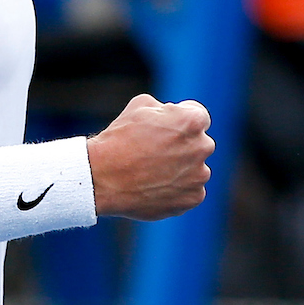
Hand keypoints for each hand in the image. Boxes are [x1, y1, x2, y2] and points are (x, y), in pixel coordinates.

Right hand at [87, 95, 214, 220]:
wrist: (102, 176)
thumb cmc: (119, 138)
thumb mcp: (140, 106)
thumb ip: (166, 108)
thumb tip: (174, 114)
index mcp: (192, 121)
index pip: (199, 117)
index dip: (180, 120)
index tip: (166, 129)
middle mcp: (202, 147)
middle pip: (199, 144)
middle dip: (183, 146)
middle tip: (156, 153)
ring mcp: (199, 175)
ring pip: (195, 169)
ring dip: (181, 169)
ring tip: (152, 172)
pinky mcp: (193, 198)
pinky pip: (190, 191)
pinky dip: (176, 190)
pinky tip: (154, 187)